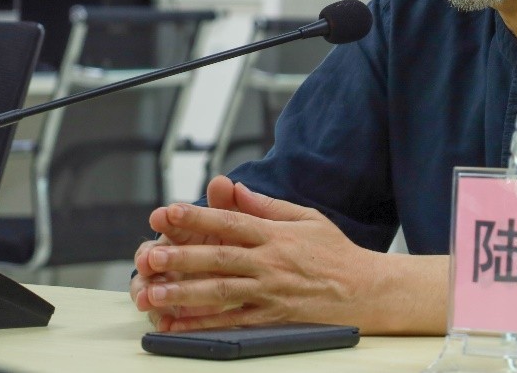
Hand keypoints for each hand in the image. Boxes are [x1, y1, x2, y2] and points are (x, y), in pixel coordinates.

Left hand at [134, 176, 387, 331]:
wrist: (365, 290)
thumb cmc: (335, 252)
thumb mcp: (306, 218)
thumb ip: (267, 205)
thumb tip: (236, 190)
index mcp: (276, 234)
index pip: (230, 222)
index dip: (196, 217)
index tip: (168, 212)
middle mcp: (270, 262)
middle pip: (219, 257)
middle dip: (182, 256)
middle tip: (150, 256)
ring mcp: (271, 291)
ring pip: (221, 292)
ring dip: (185, 293)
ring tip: (154, 293)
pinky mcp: (273, 317)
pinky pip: (233, 321)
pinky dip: (204, 324)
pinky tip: (179, 325)